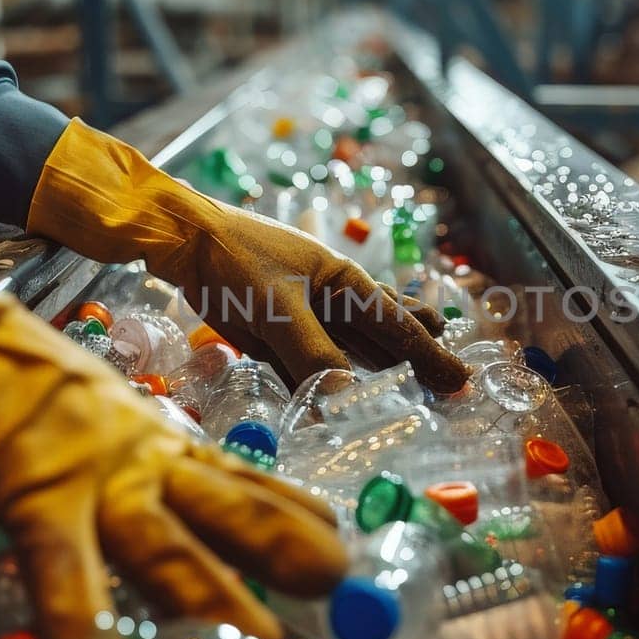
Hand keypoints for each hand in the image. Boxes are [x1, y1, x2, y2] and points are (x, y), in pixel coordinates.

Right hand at [0, 169, 347, 638]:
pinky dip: (84, 618)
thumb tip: (182, 500)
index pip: (247, 479)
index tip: (344, 547)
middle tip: (339, 587)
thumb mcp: (108, 420)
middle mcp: (146, 461)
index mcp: (162, 443)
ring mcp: (94, 480)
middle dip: (286, 549)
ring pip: (167, 547)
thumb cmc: (24, 384)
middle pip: (230, 507)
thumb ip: (147, 463)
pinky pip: (63, 568)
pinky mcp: (33, 497)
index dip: (297, 514)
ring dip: (217, 601)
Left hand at [28, 120, 469, 392]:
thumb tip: (344, 398)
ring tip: (410, 387)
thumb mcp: (276, 309)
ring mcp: (303, 313)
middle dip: (414, 358)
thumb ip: (311, 355)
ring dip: (377, 371)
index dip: (428, 357)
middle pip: (382, 334)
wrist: (180, 240)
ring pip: (350, 348)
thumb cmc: (234, 260)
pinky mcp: (273, 329)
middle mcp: (331, 297)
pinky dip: (328, 378)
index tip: (458, 381)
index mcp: (344, 281)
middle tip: (448, 384)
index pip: (397, 325)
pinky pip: (309, 360)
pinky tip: (340, 393)